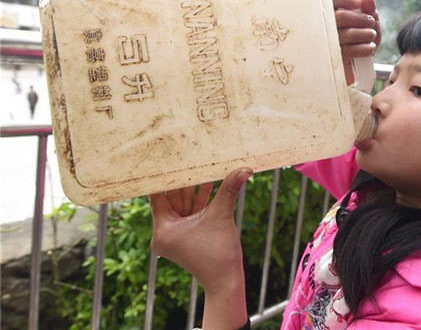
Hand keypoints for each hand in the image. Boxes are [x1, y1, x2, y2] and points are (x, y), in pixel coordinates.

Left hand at [150, 168, 251, 327]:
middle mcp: (163, 232)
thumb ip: (229, 189)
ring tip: (203, 167)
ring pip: (183, 204)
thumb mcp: (222, 215)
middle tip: (189, 157)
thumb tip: (245, 169)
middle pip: (173, 198)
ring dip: (195, 188)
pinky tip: (209, 182)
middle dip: (185, 180)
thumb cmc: (218, 253)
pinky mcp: (185, 236)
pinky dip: (199, 201)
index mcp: (163, 229)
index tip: (167, 158)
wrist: (225, 280)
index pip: (158, 194)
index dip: (165, 176)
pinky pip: (190, 213)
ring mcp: (174, 235)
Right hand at [333, 0, 380, 84]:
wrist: (353, 63)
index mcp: (326, 11)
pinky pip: (350, 51)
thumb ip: (366, 6)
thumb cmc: (356, 34)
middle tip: (371, 21)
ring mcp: (327, 43)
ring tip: (371, 34)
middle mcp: (323, 26)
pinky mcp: (334, 57)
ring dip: (366, 33)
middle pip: (341, 17)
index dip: (345, 0)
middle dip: (362, 19)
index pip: (330, 0)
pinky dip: (365, 48)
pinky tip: (370, 47)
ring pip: (348, 34)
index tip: (358, 3)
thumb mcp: (363, 18)